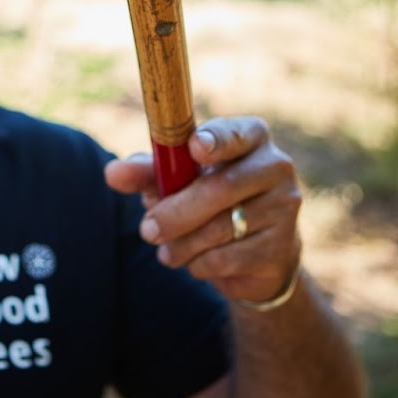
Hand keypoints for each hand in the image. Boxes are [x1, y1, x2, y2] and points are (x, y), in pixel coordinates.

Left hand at [104, 116, 301, 305]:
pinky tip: (196, 261)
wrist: (257, 253)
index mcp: (250, 137)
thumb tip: (113, 173)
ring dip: (183, 244)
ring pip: (221, 228)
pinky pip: (229, 258)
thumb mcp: (176, 181)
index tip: (193, 148)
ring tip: (167, 251)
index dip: (215, 140)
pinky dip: (201, 264)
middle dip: (175, 213)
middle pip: (220, 188)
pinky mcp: (282, 246)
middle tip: (147, 230)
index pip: (235, 133)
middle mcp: (275, 165)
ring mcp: (284, 206)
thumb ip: (146, 172)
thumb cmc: (209, 200)